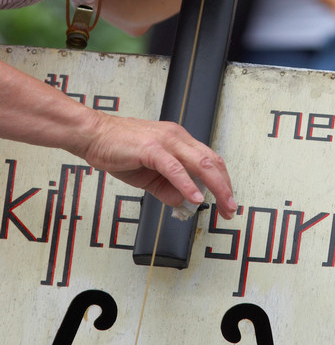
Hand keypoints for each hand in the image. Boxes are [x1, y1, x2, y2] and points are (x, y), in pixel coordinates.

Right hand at [82, 113, 237, 219]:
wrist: (94, 135)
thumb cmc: (119, 149)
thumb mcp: (149, 175)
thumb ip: (168, 189)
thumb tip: (184, 203)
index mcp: (179, 140)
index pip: (211, 160)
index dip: (223, 182)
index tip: (227, 202)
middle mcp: (177, 137)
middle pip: (212, 162)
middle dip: (225, 188)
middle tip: (231, 209)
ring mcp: (165, 141)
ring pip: (200, 163)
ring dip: (216, 187)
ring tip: (223, 205)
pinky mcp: (151, 148)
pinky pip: (174, 168)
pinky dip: (187, 184)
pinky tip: (194, 197)